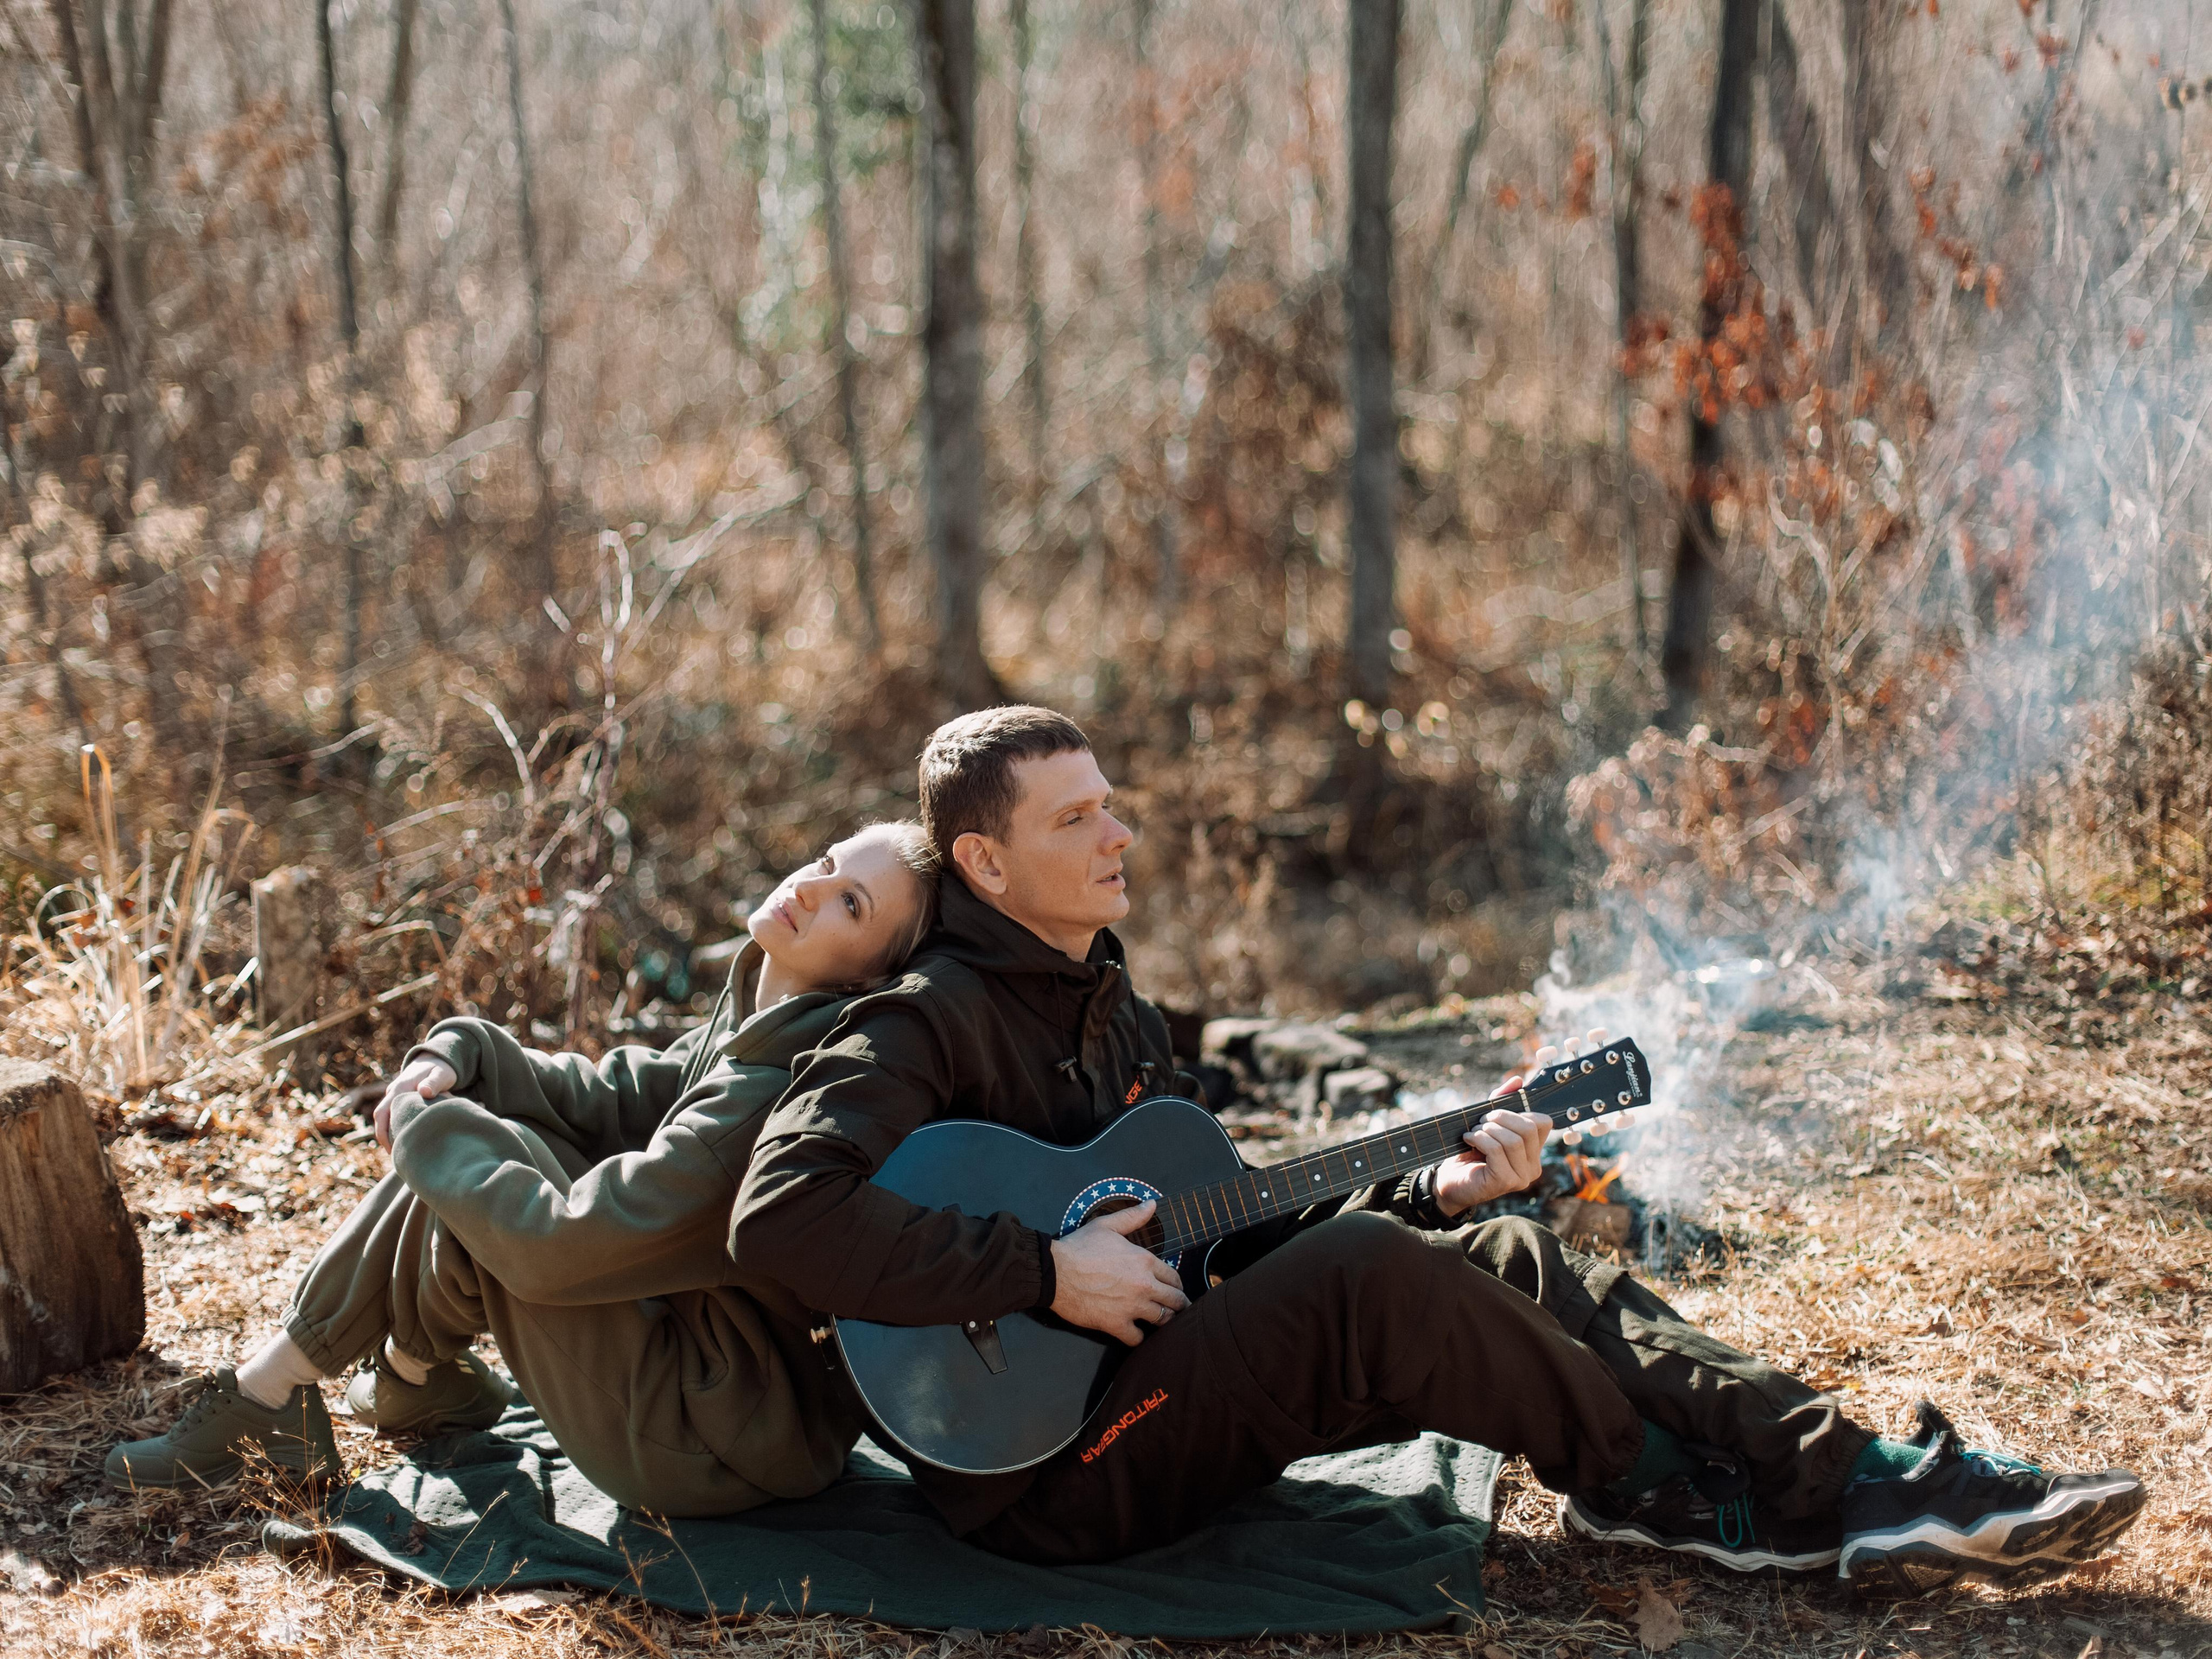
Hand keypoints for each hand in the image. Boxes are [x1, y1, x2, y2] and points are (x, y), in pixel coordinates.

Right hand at [374, 1056, 456, 1149]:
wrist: (436, 1059)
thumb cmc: (441, 1068)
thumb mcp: (442, 1074)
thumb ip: (434, 1082)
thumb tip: (423, 1092)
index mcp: (400, 1089)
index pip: (383, 1114)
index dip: (384, 1133)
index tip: (393, 1149)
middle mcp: (393, 1093)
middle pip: (381, 1119)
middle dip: (385, 1138)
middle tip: (396, 1156)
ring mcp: (396, 1096)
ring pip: (386, 1119)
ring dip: (390, 1134)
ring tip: (402, 1153)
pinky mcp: (401, 1101)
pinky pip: (393, 1117)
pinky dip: (397, 1128)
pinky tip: (408, 1141)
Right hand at [1048, 1200, 1188, 1345]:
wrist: (1055, 1271)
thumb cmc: (1079, 1247)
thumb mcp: (1107, 1225)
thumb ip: (1133, 1217)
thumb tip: (1152, 1204)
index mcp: (1144, 1261)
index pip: (1174, 1277)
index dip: (1176, 1284)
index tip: (1174, 1288)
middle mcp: (1144, 1285)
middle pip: (1175, 1300)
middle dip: (1178, 1304)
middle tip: (1177, 1308)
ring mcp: (1131, 1306)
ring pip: (1163, 1320)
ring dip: (1164, 1321)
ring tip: (1161, 1320)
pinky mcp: (1116, 1324)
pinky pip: (1137, 1338)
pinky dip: (1138, 1337)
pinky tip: (1135, 1332)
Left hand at [1431, 1026, 1619, 1216]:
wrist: (1448, 1180)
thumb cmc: (1469, 1151)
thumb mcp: (1487, 1123)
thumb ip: (1501, 1102)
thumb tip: (1518, 1080)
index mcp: (1533, 1153)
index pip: (1543, 1122)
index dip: (1519, 1111)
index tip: (1496, 1114)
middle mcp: (1533, 1167)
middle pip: (1528, 1128)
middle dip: (1501, 1117)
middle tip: (1481, 1122)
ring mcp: (1521, 1177)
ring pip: (1513, 1139)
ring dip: (1487, 1130)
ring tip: (1474, 1133)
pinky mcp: (1504, 1182)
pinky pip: (1496, 1149)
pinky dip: (1479, 1139)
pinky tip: (1468, 1140)